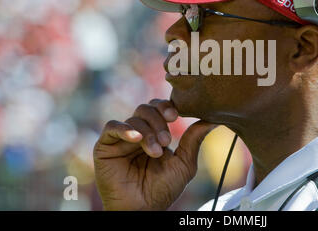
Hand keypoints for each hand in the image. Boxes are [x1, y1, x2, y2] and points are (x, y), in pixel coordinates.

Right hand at [93, 99, 216, 209]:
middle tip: (166, 141)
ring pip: (133, 119)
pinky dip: (125, 129)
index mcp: (155, 132)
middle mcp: (137, 132)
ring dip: (147, 133)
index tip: (175, 115)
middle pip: (146, 108)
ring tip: (155, 152)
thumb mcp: (184, 163)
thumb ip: (194, 140)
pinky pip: (112, 127)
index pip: (158, 108)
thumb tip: (212, 120)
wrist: (143, 209)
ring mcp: (121, 139)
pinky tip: (135, 138)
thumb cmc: (163, 189)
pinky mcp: (105, 146)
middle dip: (158, 121)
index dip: (166, 106)